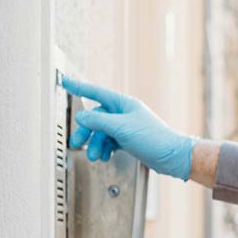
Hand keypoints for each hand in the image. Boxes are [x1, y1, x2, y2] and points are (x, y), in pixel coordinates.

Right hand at [61, 75, 195, 180]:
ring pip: (102, 132)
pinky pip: (110, 141)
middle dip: (86, 131)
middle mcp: (124, 113)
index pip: (96, 93)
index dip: (79, 87)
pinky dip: (105, 149)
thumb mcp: (122, 128)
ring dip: (96, 144)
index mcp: (123, 104)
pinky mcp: (130, 140)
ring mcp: (127, 127)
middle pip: (96, 118)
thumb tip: (82, 116)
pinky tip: (106, 156)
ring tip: (95, 155)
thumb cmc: (154, 139)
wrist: (172, 157)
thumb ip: (99, 122)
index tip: (65, 81)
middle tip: (77, 142)